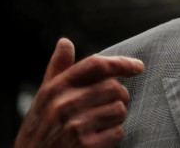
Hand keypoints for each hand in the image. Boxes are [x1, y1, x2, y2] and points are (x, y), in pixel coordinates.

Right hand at [14, 38, 143, 147]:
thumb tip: (65, 42)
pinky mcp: (85, 146)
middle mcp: (64, 104)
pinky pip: (118, 132)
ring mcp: (74, 126)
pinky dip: (112, 137)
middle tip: (108, 108)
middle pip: (114, 87)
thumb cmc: (41, 130)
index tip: (138, 67)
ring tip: (99, 125)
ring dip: (116, 119)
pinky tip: (98, 141)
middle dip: (119, 98)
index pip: (95, 65)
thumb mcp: (44, 99)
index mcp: (55, 89)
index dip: (121, 63)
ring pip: (119, 110)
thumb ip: (57, 70)